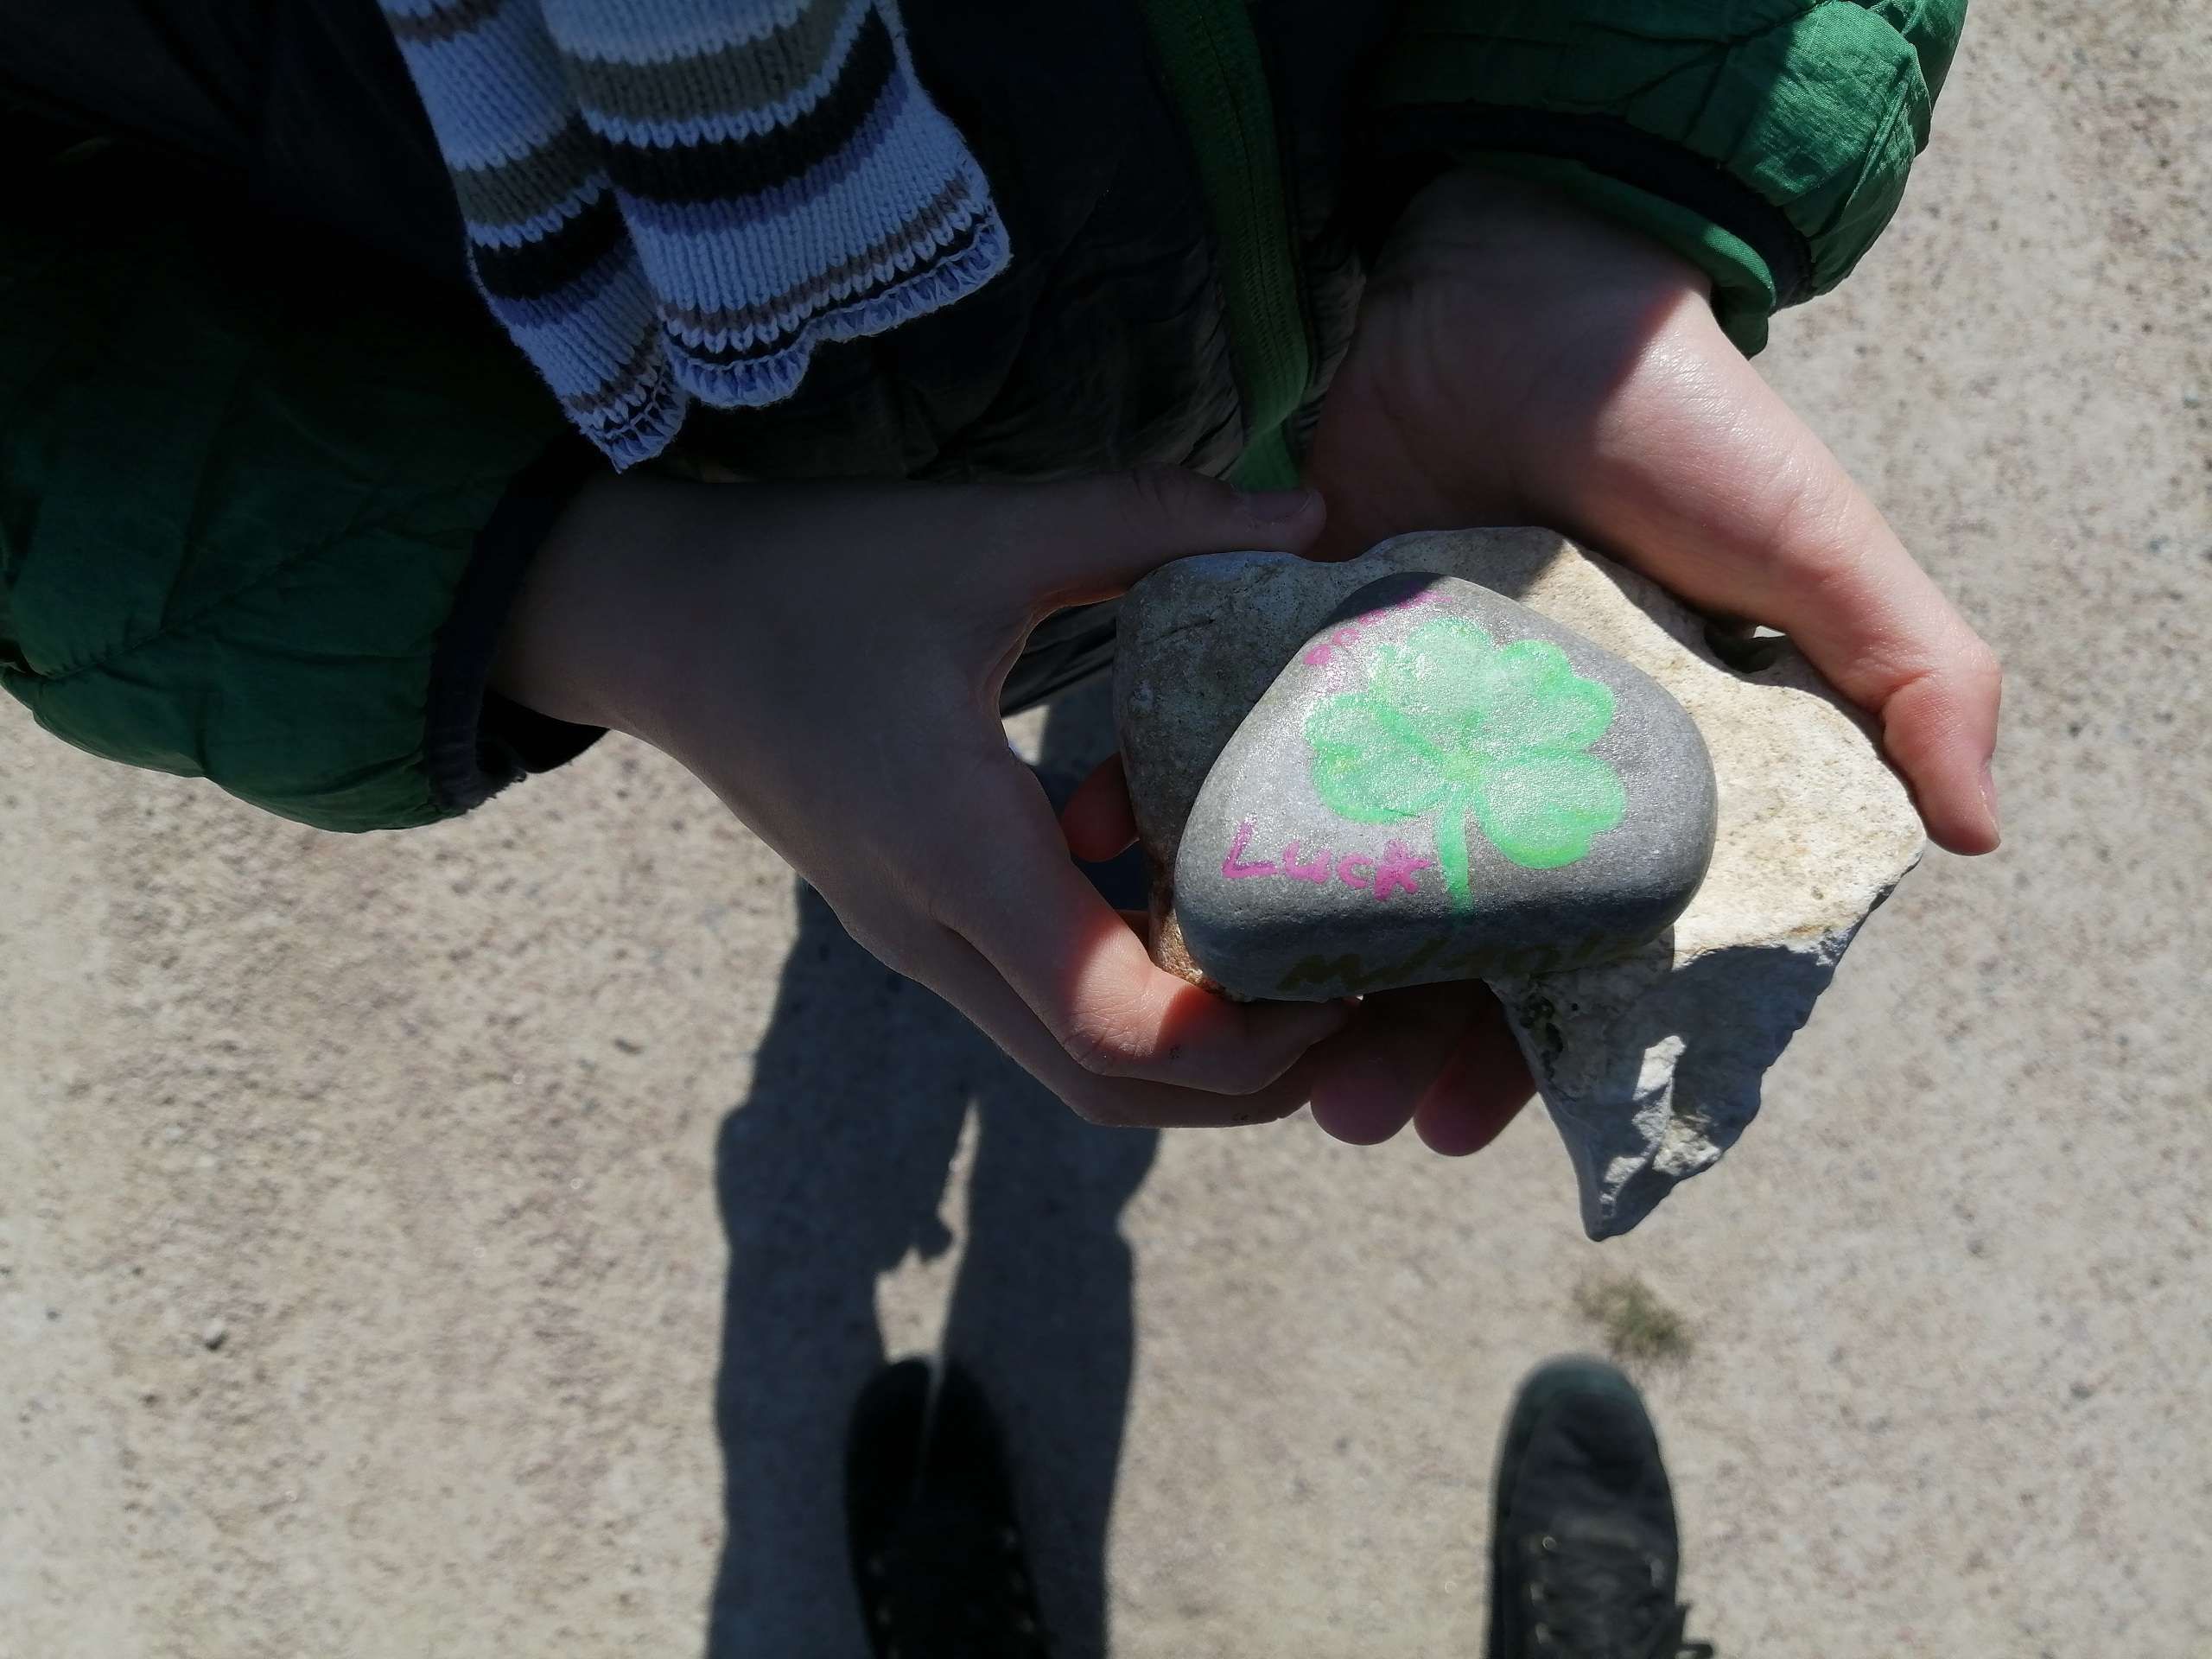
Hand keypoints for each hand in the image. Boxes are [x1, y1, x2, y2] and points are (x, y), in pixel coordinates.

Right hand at [492, 466, 1355, 1126]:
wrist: (652, 622)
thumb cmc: (809, 573)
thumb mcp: (985, 532)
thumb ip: (1150, 521)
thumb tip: (1314, 510)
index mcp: (955, 851)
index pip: (1112, 1025)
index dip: (1246, 1039)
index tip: (1348, 977)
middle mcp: (937, 933)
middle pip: (1112, 1090)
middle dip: (1253, 1079)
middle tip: (1369, 1002)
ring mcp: (921, 945)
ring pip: (1078, 1065)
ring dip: (1201, 1050)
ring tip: (1314, 966)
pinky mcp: (919, 925)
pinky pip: (1047, 1004)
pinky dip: (1141, 994)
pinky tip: (1208, 900)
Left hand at [1273, 167, 1999, 1154]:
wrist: (1511, 282)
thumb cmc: (1679, 417)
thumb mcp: (1812, 545)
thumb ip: (1911, 670)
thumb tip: (1980, 831)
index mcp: (1629, 782)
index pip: (1582, 958)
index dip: (1536, 1055)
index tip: (1480, 1123)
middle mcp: (1508, 772)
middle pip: (1444, 950)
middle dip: (1396, 1046)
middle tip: (1347, 1110)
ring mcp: (1394, 724)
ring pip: (1335, 890)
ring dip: (1297, 983)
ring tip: (1258, 1050)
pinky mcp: (1295, 661)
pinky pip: (1243, 777)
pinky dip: (1206, 850)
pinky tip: (1172, 922)